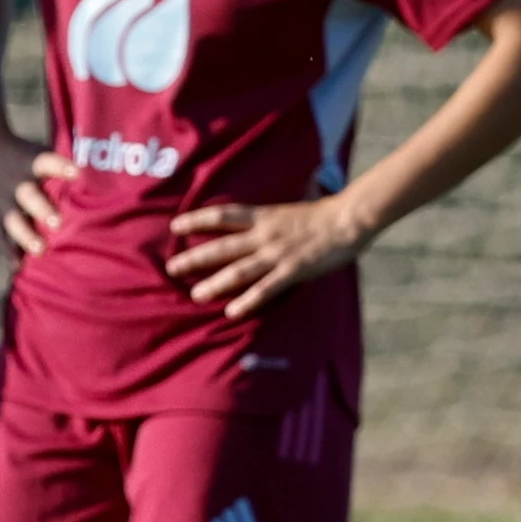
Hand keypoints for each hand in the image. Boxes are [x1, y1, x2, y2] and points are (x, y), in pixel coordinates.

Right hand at [0, 141, 74, 258]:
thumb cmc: (24, 155)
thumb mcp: (37, 152)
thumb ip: (60, 167)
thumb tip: (101, 179)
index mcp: (30, 162)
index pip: (45, 162)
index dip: (61, 167)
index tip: (78, 173)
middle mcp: (15, 181)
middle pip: (27, 195)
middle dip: (42, 209)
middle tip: (58, 224)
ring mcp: (1, 199)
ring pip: (12, 219)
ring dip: (26, 236)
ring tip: (40, 251)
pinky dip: (8, 251)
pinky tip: (18, 266)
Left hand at [167, 194, 375, 316]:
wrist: (348, 219)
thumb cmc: (321, 215)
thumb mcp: (286, 210)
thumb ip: (267, 217)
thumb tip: (252, 218)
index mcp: (263, 216)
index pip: (222, 215)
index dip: (197, 219)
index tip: (175, 226)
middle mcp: (264, 235)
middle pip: (222, 246)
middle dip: (195, 258)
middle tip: (172, 268)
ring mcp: (277, 253)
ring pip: (238, 270)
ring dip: (215, 283)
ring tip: (196, 295)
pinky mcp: (292, 270)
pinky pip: (266, 288)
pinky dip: (248, 300)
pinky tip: (232, 311)